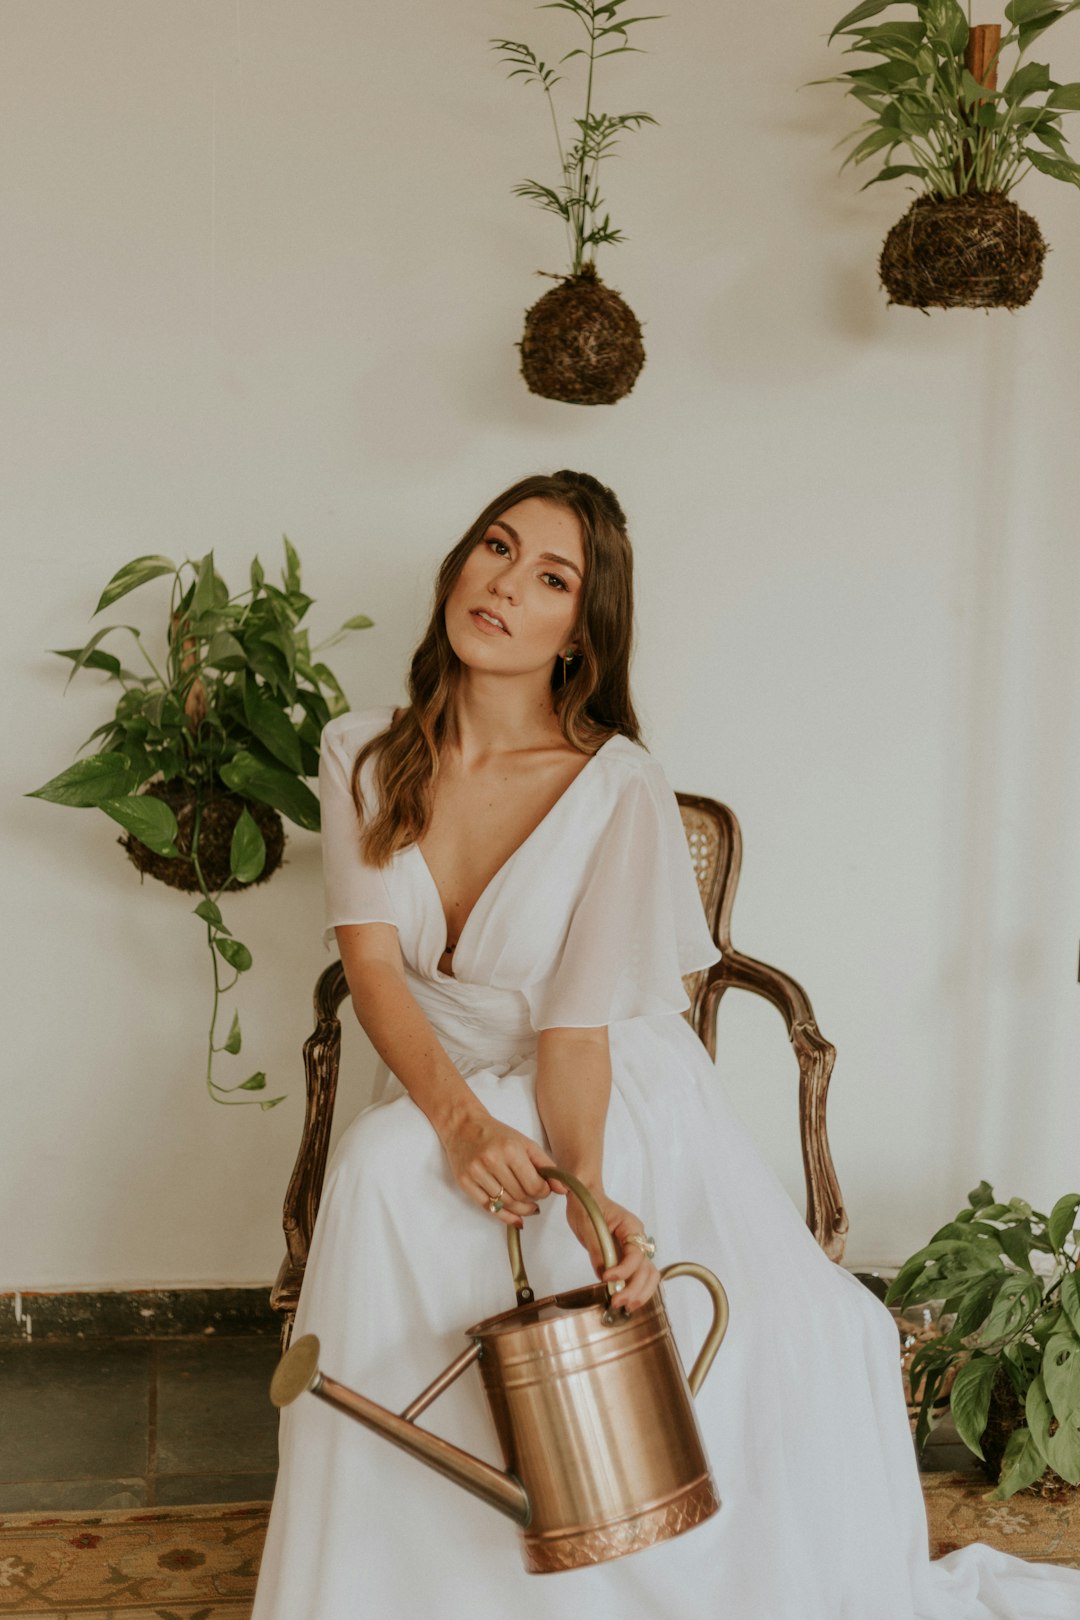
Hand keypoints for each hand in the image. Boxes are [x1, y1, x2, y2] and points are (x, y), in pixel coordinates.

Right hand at [439, 1105, 555, 1228]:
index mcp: (510, 1149)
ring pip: (505, 1204)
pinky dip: (505, 1216)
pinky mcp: (465, 1183)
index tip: (544, 1190)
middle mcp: (491, 1161)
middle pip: (520, 1196)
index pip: (534, 1185)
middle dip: (533, 1200)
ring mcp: (476, 1173)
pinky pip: (488, 1208)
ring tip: (527, 1206)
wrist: (463, 1126)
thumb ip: (546, 1165)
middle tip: (536, 1197)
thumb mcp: (525, 1143)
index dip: (543, 1192)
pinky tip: (516, 1217)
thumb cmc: (497, 1135)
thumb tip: (563, 1189)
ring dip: (521, 1209)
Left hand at [564, 1185, 660, 1312]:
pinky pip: (637, 1276)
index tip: (606, 1277)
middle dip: (635, 1289)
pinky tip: (625, 1300)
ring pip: (648, 1275)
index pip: (636, 1254)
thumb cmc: (587, 1205)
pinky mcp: (626, 1258)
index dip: (624, 1269)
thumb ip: (598, 1250)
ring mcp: (634, 1250)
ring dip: (640, 1293)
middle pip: (647, 1269)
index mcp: (632, 1227)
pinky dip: (635, 1290)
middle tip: (617, 1302)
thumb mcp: (588, 1226)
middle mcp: (638, 1240)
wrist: (585, 1196)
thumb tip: (603, 1275)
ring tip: (625, 1306)